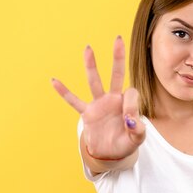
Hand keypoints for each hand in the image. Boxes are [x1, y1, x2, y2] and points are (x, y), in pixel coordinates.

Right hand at [51, 36, 145, 159]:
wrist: (110, 153)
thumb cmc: (125, 143)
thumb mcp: (137, 139)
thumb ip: (138, 129)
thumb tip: (130, 119)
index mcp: (127, 103)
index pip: (131, 93)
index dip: (131, 105)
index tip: (129, 121)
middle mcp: (113, 99)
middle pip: (116, 74)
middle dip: (118, 57)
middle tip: (119, 38)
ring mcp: (99, 104)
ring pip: (94, 82)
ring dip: (91, 66)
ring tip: (88, 48)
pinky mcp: (87, 113)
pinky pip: (74, 101)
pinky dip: (64, 92)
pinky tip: (54, 80)